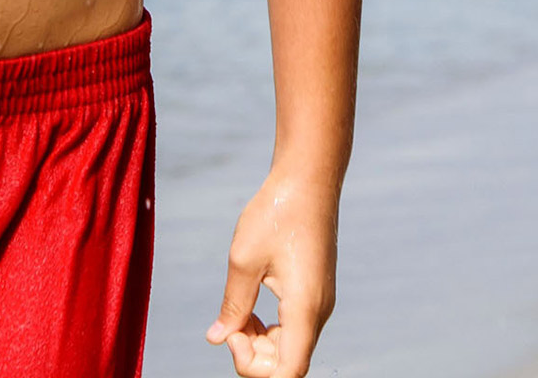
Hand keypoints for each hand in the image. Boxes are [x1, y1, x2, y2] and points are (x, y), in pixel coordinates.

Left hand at [206, 170, 335, 377]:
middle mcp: (318, 313)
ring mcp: (319, 303)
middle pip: (288, 365)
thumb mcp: (244, 258)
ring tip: (238, 313)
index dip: (255, 369)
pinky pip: (294, 328)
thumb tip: (218, 338)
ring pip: (290, 348)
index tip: (233, 336)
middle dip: (254, 356)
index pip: (288, 374)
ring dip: (260, 343)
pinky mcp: (315, 293)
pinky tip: (252, 306)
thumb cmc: (277, 212)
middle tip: (230, 324)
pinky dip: (270, 328)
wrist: (308, 179)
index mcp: (304, 309)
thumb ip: (233, 304)